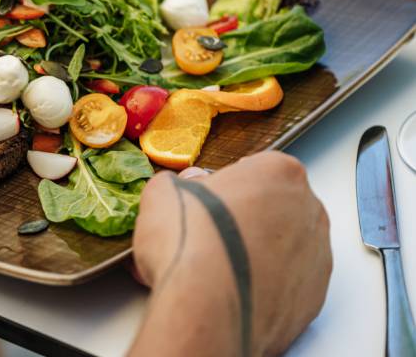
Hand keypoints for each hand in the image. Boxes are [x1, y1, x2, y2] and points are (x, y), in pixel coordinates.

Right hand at [130, 152, 331, 356]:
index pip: (254, 168)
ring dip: (255, 252)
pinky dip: (264, 286)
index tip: (205, 200)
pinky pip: (288, 285)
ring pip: (284, 247)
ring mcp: (317, 257)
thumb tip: (181, 188)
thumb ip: (177, 184)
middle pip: (275, 206)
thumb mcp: (162, 194)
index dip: (224, 185)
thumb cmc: (191, 244)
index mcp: (279, 173)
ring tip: (215, 269)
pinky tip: (232, 290)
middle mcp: (308, 211)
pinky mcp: (313, 299)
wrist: (206, 310)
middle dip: (245, 217)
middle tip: (208, 234)